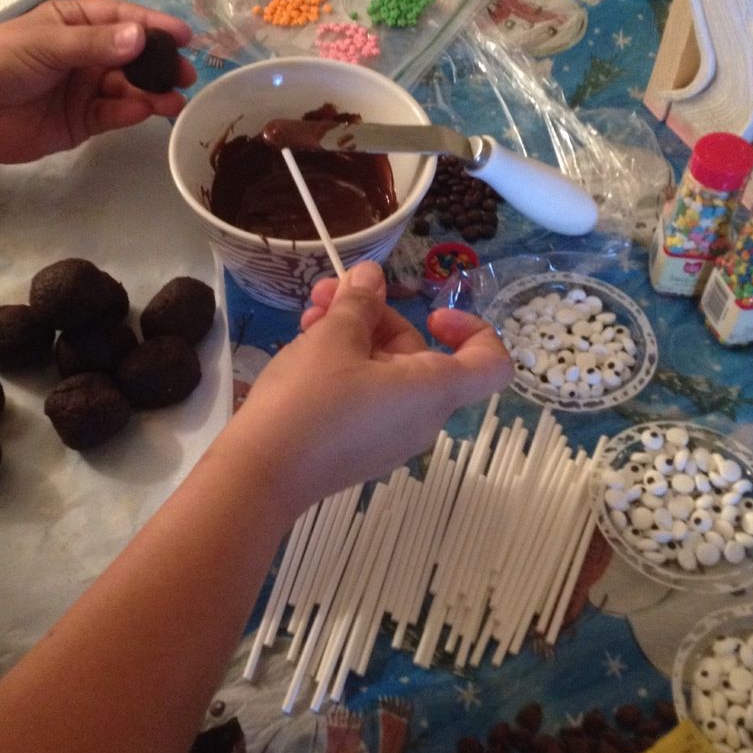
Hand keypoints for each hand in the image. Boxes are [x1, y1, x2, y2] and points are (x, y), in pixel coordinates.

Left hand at [0, 0, 195, 165]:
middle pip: (132, 56)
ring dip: (152, 92)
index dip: (153, 25)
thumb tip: (140, 38)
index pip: (122, 19)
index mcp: (73, 23)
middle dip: (160, 63)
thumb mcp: (47, 44)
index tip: (183, 36)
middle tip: (186, 73)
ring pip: (128, 88)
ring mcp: (84, 89)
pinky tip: (145, 111)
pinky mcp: (81, 122)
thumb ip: (95, 44)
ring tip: (175, 99)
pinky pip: (114, 114)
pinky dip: (131, 113)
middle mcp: (84, 55)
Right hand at [229, 262, 512, 511]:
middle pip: (419, 356)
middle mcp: (423, 420)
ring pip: (386, 373)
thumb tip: (371, 278)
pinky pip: (368, 399)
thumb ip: (358, 302)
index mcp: (433, 392)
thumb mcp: (333, 336)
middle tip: (328, 294)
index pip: (492, 365)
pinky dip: (344, 368)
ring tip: (307, 317)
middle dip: (376, 317)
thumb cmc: (309, 400)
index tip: (432, 313)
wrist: (260, 474)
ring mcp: (391, 439)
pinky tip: (303, 351)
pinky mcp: (360, 450)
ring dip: (352, 336)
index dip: (474, 331)